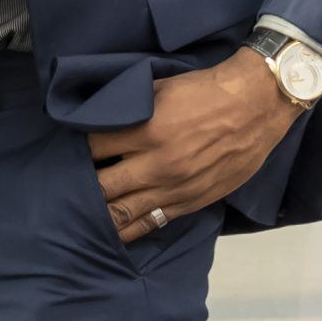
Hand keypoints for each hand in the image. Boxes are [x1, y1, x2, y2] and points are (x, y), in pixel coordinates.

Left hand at [87, 48, 300, 242]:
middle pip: (102, 187)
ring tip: (79, 214)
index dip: (75, 150)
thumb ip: (126, 108)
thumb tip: (94, 116)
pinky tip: (112, 232)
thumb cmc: (203, 92)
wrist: (256, 106)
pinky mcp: (192, 202)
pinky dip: (130, 228)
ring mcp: (175, 188)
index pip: (92, 149)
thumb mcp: (156, 89)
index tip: (66, 150)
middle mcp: (157, 165)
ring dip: (100, 214)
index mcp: (145, 132)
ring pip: (125, 213)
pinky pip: (153, 222)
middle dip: (81, 187)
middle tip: (65, 185)